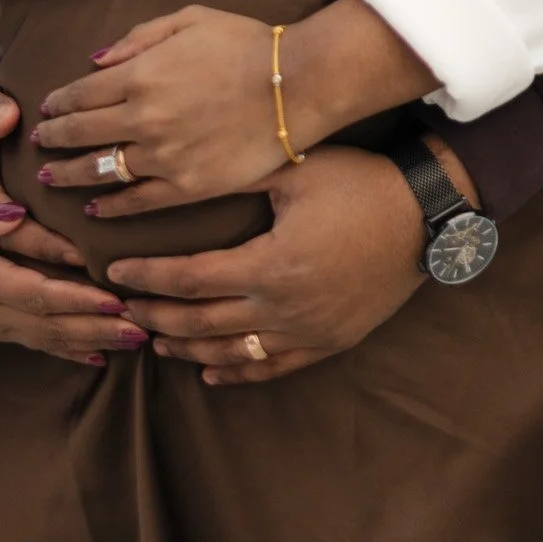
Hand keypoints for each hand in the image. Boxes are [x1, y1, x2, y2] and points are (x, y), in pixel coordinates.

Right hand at [0, 158, 149, 363]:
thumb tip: (14, 212)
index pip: (36, 294)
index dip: (76, 299)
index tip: (114, 299)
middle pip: (52, 323)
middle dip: (98, 327)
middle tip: (145, 327)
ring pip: (50, 337)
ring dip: (93, 340)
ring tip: (138, 339)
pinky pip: (40, 341)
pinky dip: (71, 348)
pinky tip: (101, 354)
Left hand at [32, 6, 293, 212]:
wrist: (298, 85)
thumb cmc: (248, 44)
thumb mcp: (190, 20)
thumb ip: (139, 38)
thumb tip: (96, 60)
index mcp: (140, 75)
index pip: (81, 94)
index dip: (58, 103)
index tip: (47, 108)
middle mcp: (143, 119)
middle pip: (81, 134)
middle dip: (54, 138)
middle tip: (40, 142)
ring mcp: (164, 157)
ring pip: (101, 171)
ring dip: (70, 174)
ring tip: (53, 177)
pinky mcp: (189, 187)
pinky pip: (139, 200)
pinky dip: (112, 206)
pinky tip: (95, 209)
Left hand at [106, 146, 427, 385]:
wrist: (426, 215)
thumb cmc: (361, 183)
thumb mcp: (296, 171)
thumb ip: (240, 182)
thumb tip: (188, 177)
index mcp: (269, 265)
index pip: (190, 279)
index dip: (148, 278)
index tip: (116, 271)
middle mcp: (284, 308)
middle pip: (202, 322)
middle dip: (157, 317)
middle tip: (124, 310)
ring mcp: (309, 331)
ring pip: (233, 351)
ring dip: (189, 348)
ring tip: (157, 342)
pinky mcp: (331, 341)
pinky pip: (275, 366)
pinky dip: (239, 369)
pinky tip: (213, 370)